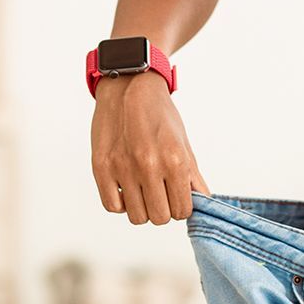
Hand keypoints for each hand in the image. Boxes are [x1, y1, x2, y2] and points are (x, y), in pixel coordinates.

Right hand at [90, 69, 210, 224]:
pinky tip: (127, 188)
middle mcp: (149, 165)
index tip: (177, 196)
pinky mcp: (101, 167)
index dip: (182, 206)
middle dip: (163, 208)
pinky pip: (113, 207)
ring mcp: (122, 168)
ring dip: (142, 207)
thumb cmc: (159, 114)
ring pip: (137, 216)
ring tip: (143, 189)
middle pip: (160, 218)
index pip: (183, 210)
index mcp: (174, 159)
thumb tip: (203, 203)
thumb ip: (193, 177)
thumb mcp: (184, 143)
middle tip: (160, 192)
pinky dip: (122, 203)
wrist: (129, 86)